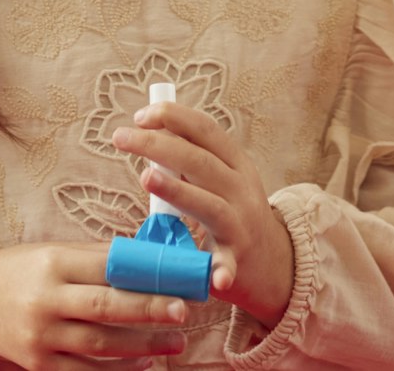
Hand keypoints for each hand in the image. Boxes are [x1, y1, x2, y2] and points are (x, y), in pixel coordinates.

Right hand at [0, 243, 189, 370]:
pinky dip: (116, 370)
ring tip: (175, 341)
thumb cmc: (20, 270)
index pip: (107, 267)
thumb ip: (96, 257)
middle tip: (183, 312)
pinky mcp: (37, 364)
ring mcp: (40, 336)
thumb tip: (150, 258)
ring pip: (100, 344)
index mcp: (53, 263)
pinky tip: (143, 364)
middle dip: (149, 310)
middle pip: (106, 306)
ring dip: (142, 345)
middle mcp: (46, 299)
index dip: (145, 274)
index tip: (178, 278)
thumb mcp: (53, 252)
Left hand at [113, 102, 295, 327]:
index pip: (205, 129)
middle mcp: (241, 188)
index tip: (139, 116)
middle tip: (120, 137)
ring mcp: (240, 223)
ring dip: (177, 190)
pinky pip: (227, 263)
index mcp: (236, 163)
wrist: (273, 261)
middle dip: (157, 144)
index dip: (173, 116)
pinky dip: (221, 269)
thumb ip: (191, 162)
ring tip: (146, 177)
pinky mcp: (237, 258)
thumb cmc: (232, 213)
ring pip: (208, 203)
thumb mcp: (221, 180)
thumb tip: (148, 133)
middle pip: (198, 160)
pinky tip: (214, 278)